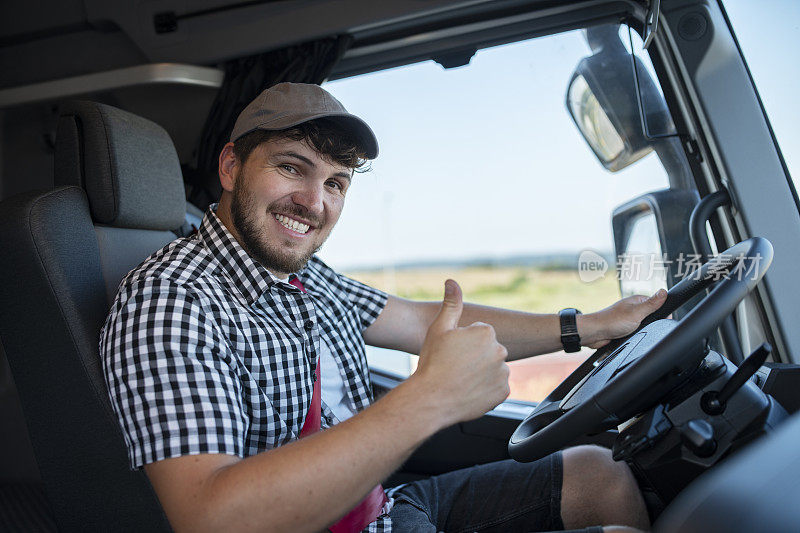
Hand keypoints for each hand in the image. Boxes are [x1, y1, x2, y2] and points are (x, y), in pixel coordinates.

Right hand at [412, 280, 509, 425]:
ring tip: (460, 379)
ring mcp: (503, 373)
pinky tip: (469, 390)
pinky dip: (486, 388)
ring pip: (492, 368)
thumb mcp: (439, 328)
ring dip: (481, 372)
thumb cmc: (433, 362)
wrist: (431, 399)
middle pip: (488, 350)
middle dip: (475, 356)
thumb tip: (452, 282)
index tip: (452, 352)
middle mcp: (500, 351)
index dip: (463, 342)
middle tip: (455, 366)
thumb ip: (451, 304)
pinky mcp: (503, 392)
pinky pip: (496, 386)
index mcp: (486, 333)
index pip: (479, 333)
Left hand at [580, 289, 667, 348]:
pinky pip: (635, 333)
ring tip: (636, 332)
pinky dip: (635, 336)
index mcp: (637, 301)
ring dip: (642, 331)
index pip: (657, 304)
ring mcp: (628, 319)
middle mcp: (633, 308)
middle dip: (652, 323)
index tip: (664, 319)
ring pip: (644, 326)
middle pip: (651, 317)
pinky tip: (632, 337)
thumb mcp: (636, 312)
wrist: (594, 333)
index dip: (662, 313)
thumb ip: (651, 304)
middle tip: (645, 327)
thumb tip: (663, 291)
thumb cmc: (611, 321)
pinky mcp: (624, 329)